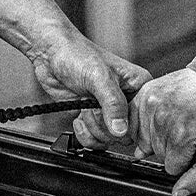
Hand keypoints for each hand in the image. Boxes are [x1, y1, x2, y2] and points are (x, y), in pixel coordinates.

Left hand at [29, 28, 149, 138]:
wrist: (50, 54)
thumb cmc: (77, 54)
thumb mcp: (99, 77)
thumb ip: (113, 104)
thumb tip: (121, 130)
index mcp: (138, 86)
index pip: (144, 118)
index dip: (128, 124)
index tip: (110, 116)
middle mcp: (127, 101)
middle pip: (126, 133)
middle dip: (104, 125)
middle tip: (92, 107)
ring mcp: (109, 112)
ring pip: (110, 139)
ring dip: (92, 128)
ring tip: (83, 108)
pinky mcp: (94, 119)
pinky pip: (96, 140)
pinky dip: (84, 135)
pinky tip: (78, 119)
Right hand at [126, 68, 195, 195]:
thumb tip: (177, 194)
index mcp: (181, 138)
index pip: (171, 167)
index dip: (185, 159)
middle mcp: (163, 122)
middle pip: (157, 153)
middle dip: (173, 148)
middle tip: (190, 131)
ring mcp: (152, 106)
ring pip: (144, 139)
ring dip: (158, 135)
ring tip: (178, 122)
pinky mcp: (146, 93)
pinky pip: (134, 119)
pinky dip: (143, 122)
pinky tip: (159, 118)